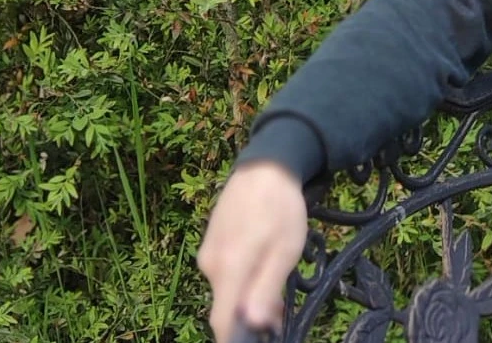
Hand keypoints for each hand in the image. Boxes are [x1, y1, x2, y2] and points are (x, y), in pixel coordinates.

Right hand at [198, 161, 307, 342]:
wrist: (265, 166)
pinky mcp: (210, 243)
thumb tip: (251, 324)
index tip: (261, 335)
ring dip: (247, 293)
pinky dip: (241, 276)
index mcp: (228, 269)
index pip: (222, 322)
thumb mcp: (284, 250)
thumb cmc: (280, 208)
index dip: (238, 337)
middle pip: (226, 307)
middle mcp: (210, 265)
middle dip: (250, 314)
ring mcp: (207, 253)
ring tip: (275, 274)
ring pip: (227, 288)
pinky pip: (224, 271)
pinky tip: (261, 259)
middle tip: (280, 307)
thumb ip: (266, 289)